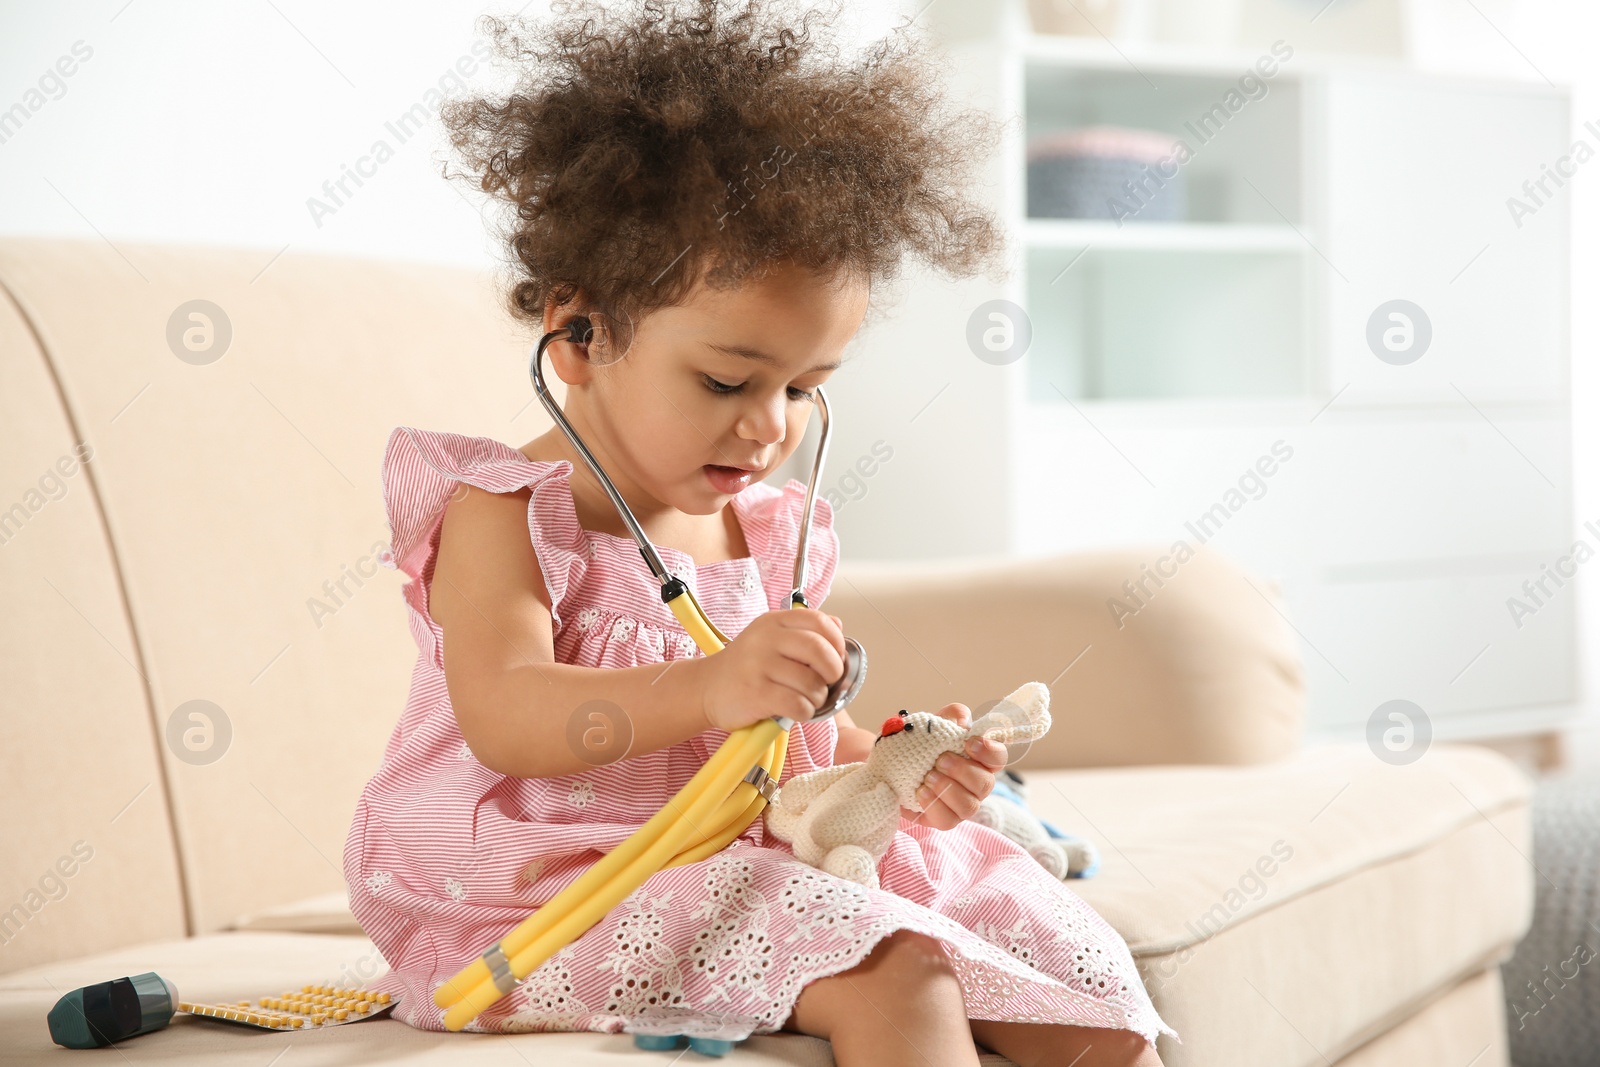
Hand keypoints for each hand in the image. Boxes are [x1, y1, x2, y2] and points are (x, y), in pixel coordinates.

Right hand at [698, 609, 846, 731]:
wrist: (707, 688)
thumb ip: (803, 632)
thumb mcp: (771, 639)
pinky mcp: (756, 693)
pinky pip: (798, 704)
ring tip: (808, 699)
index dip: (836, 642)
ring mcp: (759, 665)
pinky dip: (805, 711)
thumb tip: (838, 626)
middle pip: (819, 649)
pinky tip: (797, 710)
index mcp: (773, 622)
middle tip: (828, 682)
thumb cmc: (745, 667)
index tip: (836, 657)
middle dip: (833, 670)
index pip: (818, 621)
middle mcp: (765, 639)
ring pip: (811, 682)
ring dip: (818, 697)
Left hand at [900, 703, 1007, 829]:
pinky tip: (920, 792)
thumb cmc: (921, 743)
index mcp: (979, 759)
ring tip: (928, 777)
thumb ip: (952, 715)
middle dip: (963, 771)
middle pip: (985, 784)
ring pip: (969, 805)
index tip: (968, 742)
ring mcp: (962, 804)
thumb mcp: (933, 722)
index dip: (989, 751)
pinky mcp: (944, 818)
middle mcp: (976, 784)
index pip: (998, 757)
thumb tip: (964, 722)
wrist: (893, 765)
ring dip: (948, 790)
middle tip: (940, 760)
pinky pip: (947, 820)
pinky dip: (934, 806)